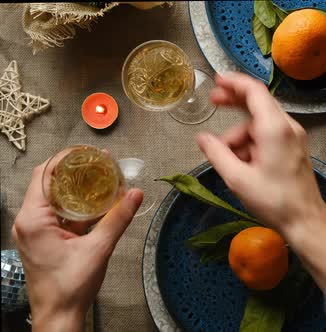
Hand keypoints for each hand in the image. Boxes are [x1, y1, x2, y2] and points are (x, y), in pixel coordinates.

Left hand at [12, 161, 142, 331]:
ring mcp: (33, 231)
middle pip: (49, 183)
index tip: (87, 153)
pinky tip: (95, 204)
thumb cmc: (70, 286)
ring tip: (100, 180)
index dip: (66, 159)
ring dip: (75, 189)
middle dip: (74, 172)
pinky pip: (56, 214)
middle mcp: (28, 222)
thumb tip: (135, 194)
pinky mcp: (41, 239)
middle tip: (99, 164)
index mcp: (34, 219)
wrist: (59, 315)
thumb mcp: (99, 248)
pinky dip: (74, 206)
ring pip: (53, 198)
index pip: (45, 174)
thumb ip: (117, 218)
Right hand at [196, 73, 325, 289]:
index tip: (217, 80)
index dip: (234, 82)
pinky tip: (243, 165)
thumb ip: (217, 154)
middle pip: (258, 104)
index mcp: (275, 128)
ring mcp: (294, 138)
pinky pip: (268, 137)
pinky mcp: (294, 149)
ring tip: (229, 162)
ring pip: (260, 125)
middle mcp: (288, 127)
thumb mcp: (238, 179)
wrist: (306, 221)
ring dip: (240, 137)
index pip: (254, 91)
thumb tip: (202, 138)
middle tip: (213, 103)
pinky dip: (252, 145)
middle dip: (234, 104)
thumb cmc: (274, 201)